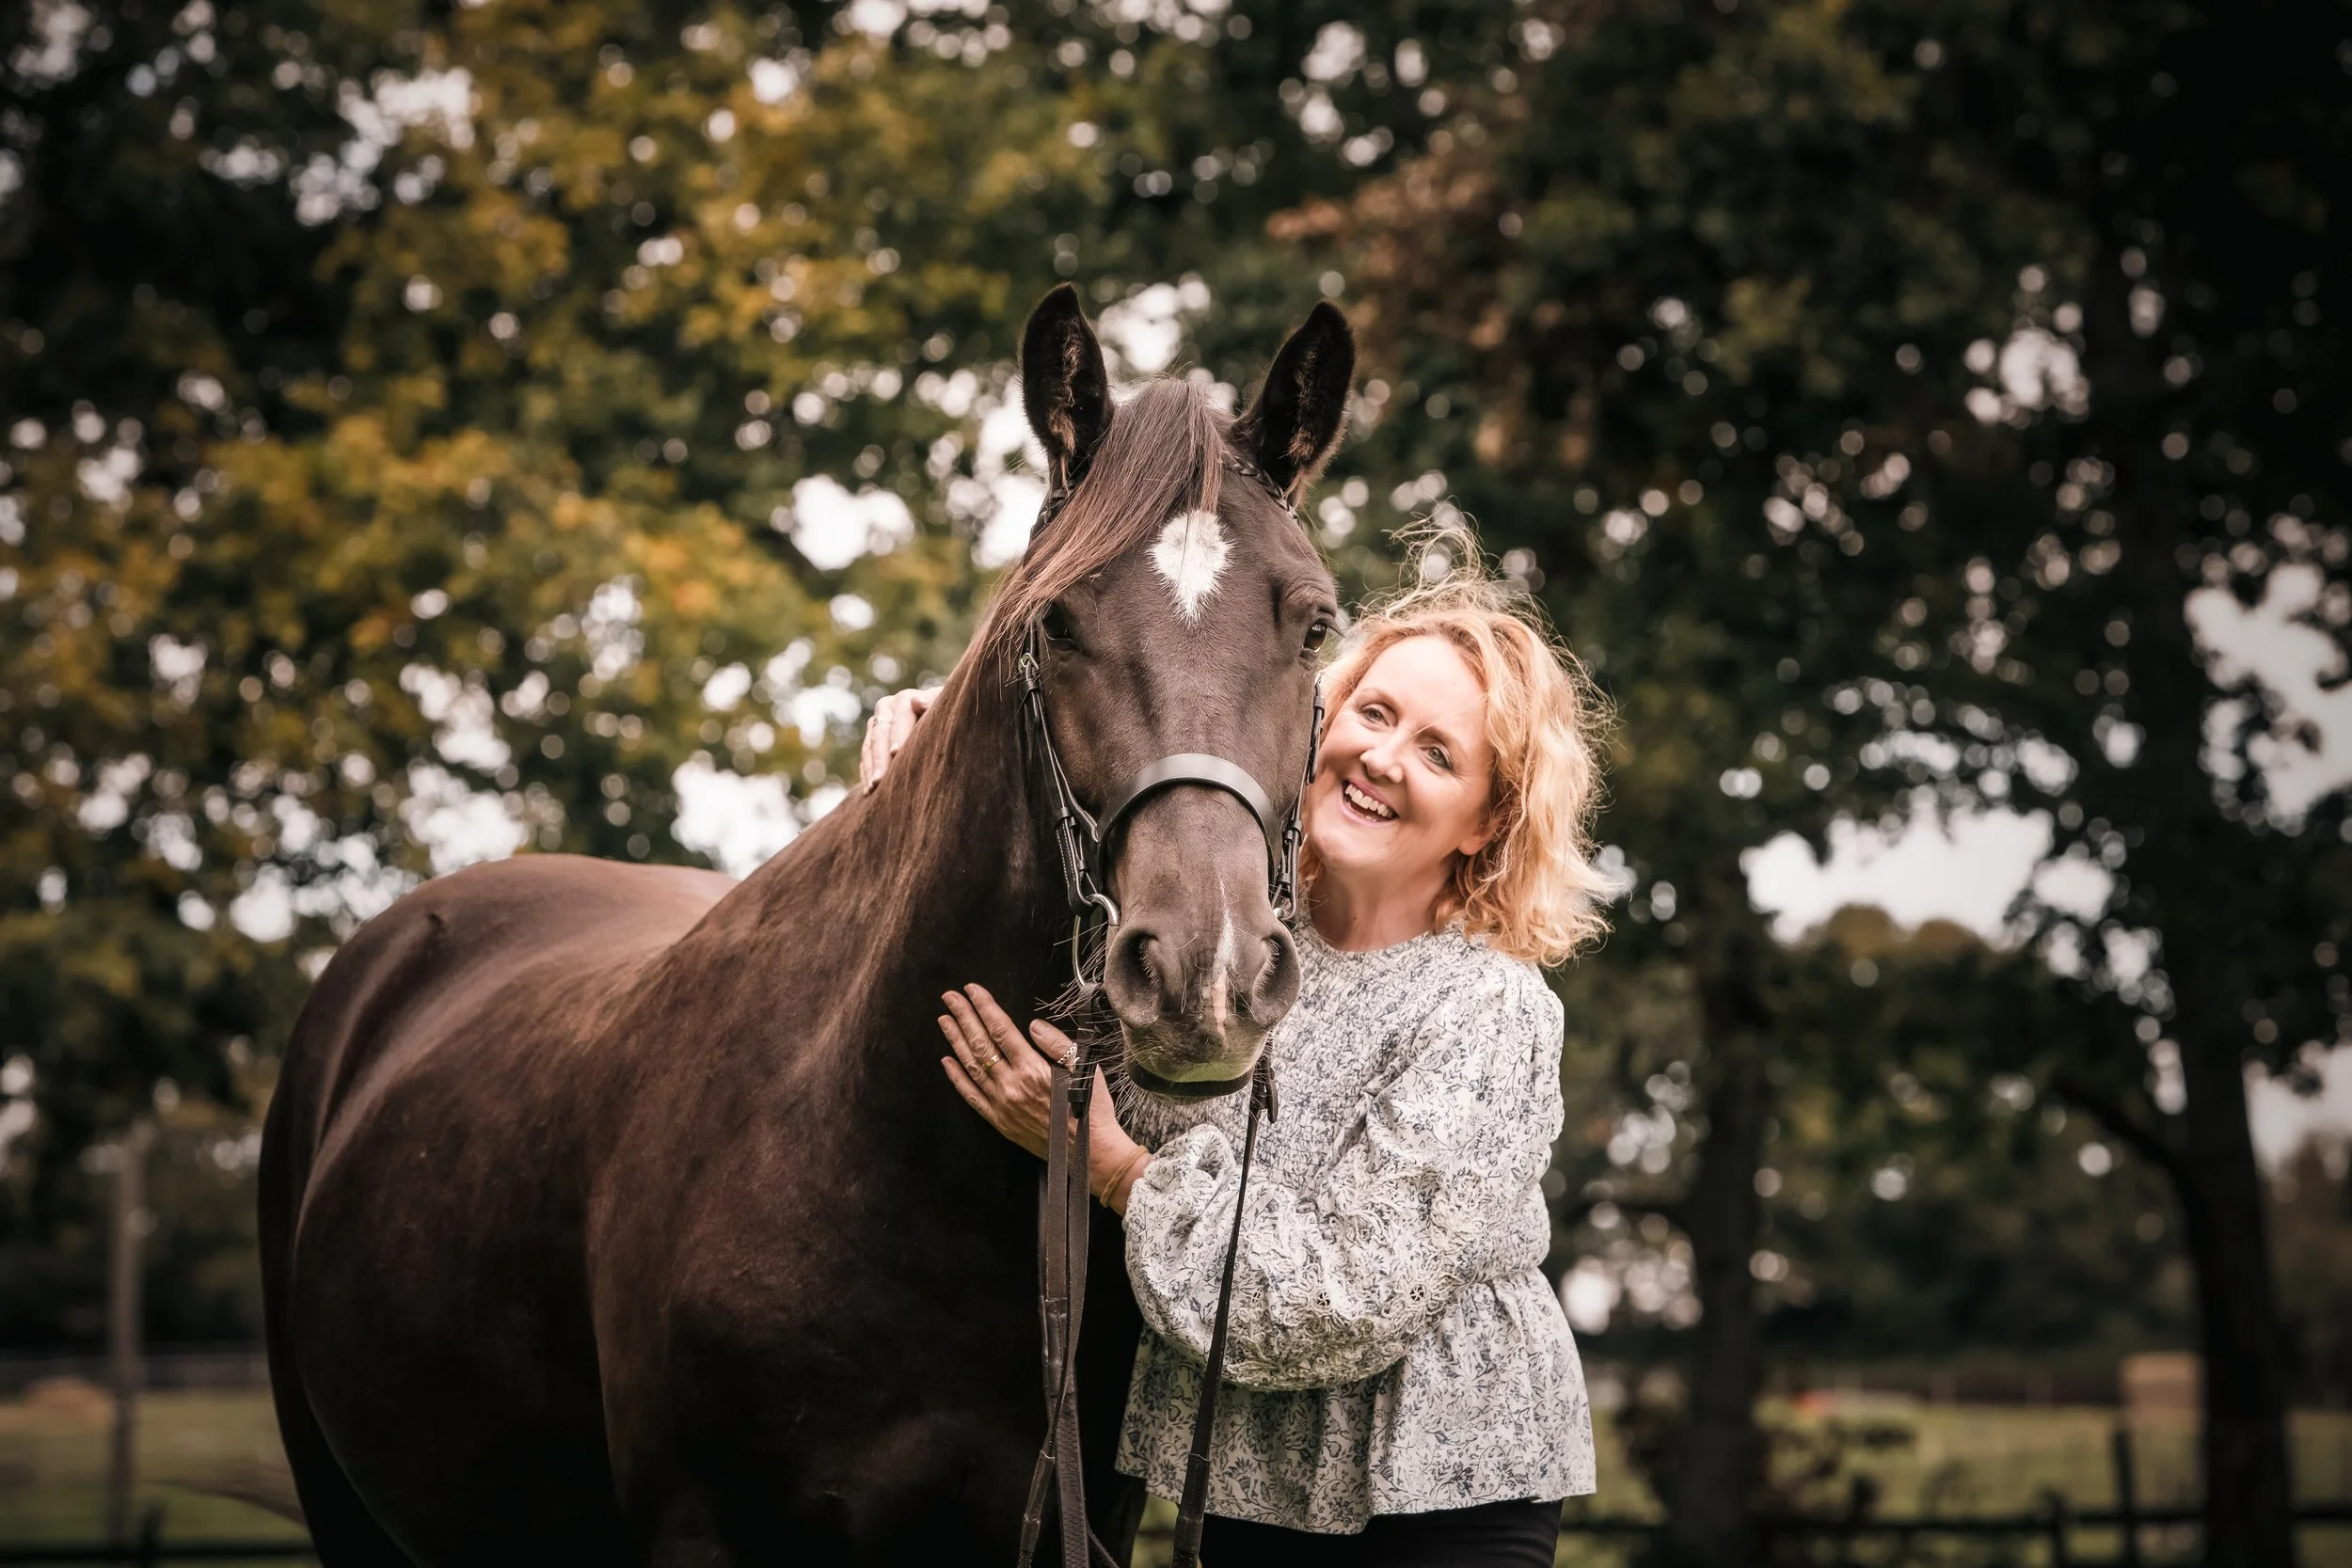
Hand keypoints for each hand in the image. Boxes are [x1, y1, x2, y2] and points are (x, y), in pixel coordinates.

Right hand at [860, 685, 941, 791]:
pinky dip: (866, 773)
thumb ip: (933, 703)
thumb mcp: (945, 707)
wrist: (939, 720)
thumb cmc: (948, 715)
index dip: (898, 735)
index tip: (896, 753)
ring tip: (873, 789)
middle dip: (879, 758)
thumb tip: (916, 701)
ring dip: (870, 768)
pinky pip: (865, 758)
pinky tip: (869, 791)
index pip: (899, 718)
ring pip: (869, 747)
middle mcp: (885, 709)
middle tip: (879, 780)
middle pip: (879, 735)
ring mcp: (876, 724)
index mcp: (904, 700)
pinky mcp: (870, 740)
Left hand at [938, 984, 1140, 1201]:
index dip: (984, 1007)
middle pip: (980, 1044)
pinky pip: (971, 1096)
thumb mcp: (1084, 1068)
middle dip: (964, 1017)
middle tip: (949, 997)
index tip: (972, 990)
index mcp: (1032, 1069)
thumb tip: (1033, 1026)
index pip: (1000, 1030)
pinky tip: (947, 1062)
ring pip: (971, 1066)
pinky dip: (957, 1078)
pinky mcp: (999, 1121)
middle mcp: (1012, 1085)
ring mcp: (1002, 1105)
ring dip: (955, 1041)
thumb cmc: (1090, 1109)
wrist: (1089, 1152)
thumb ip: (1057, 1044)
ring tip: (944, 1021)